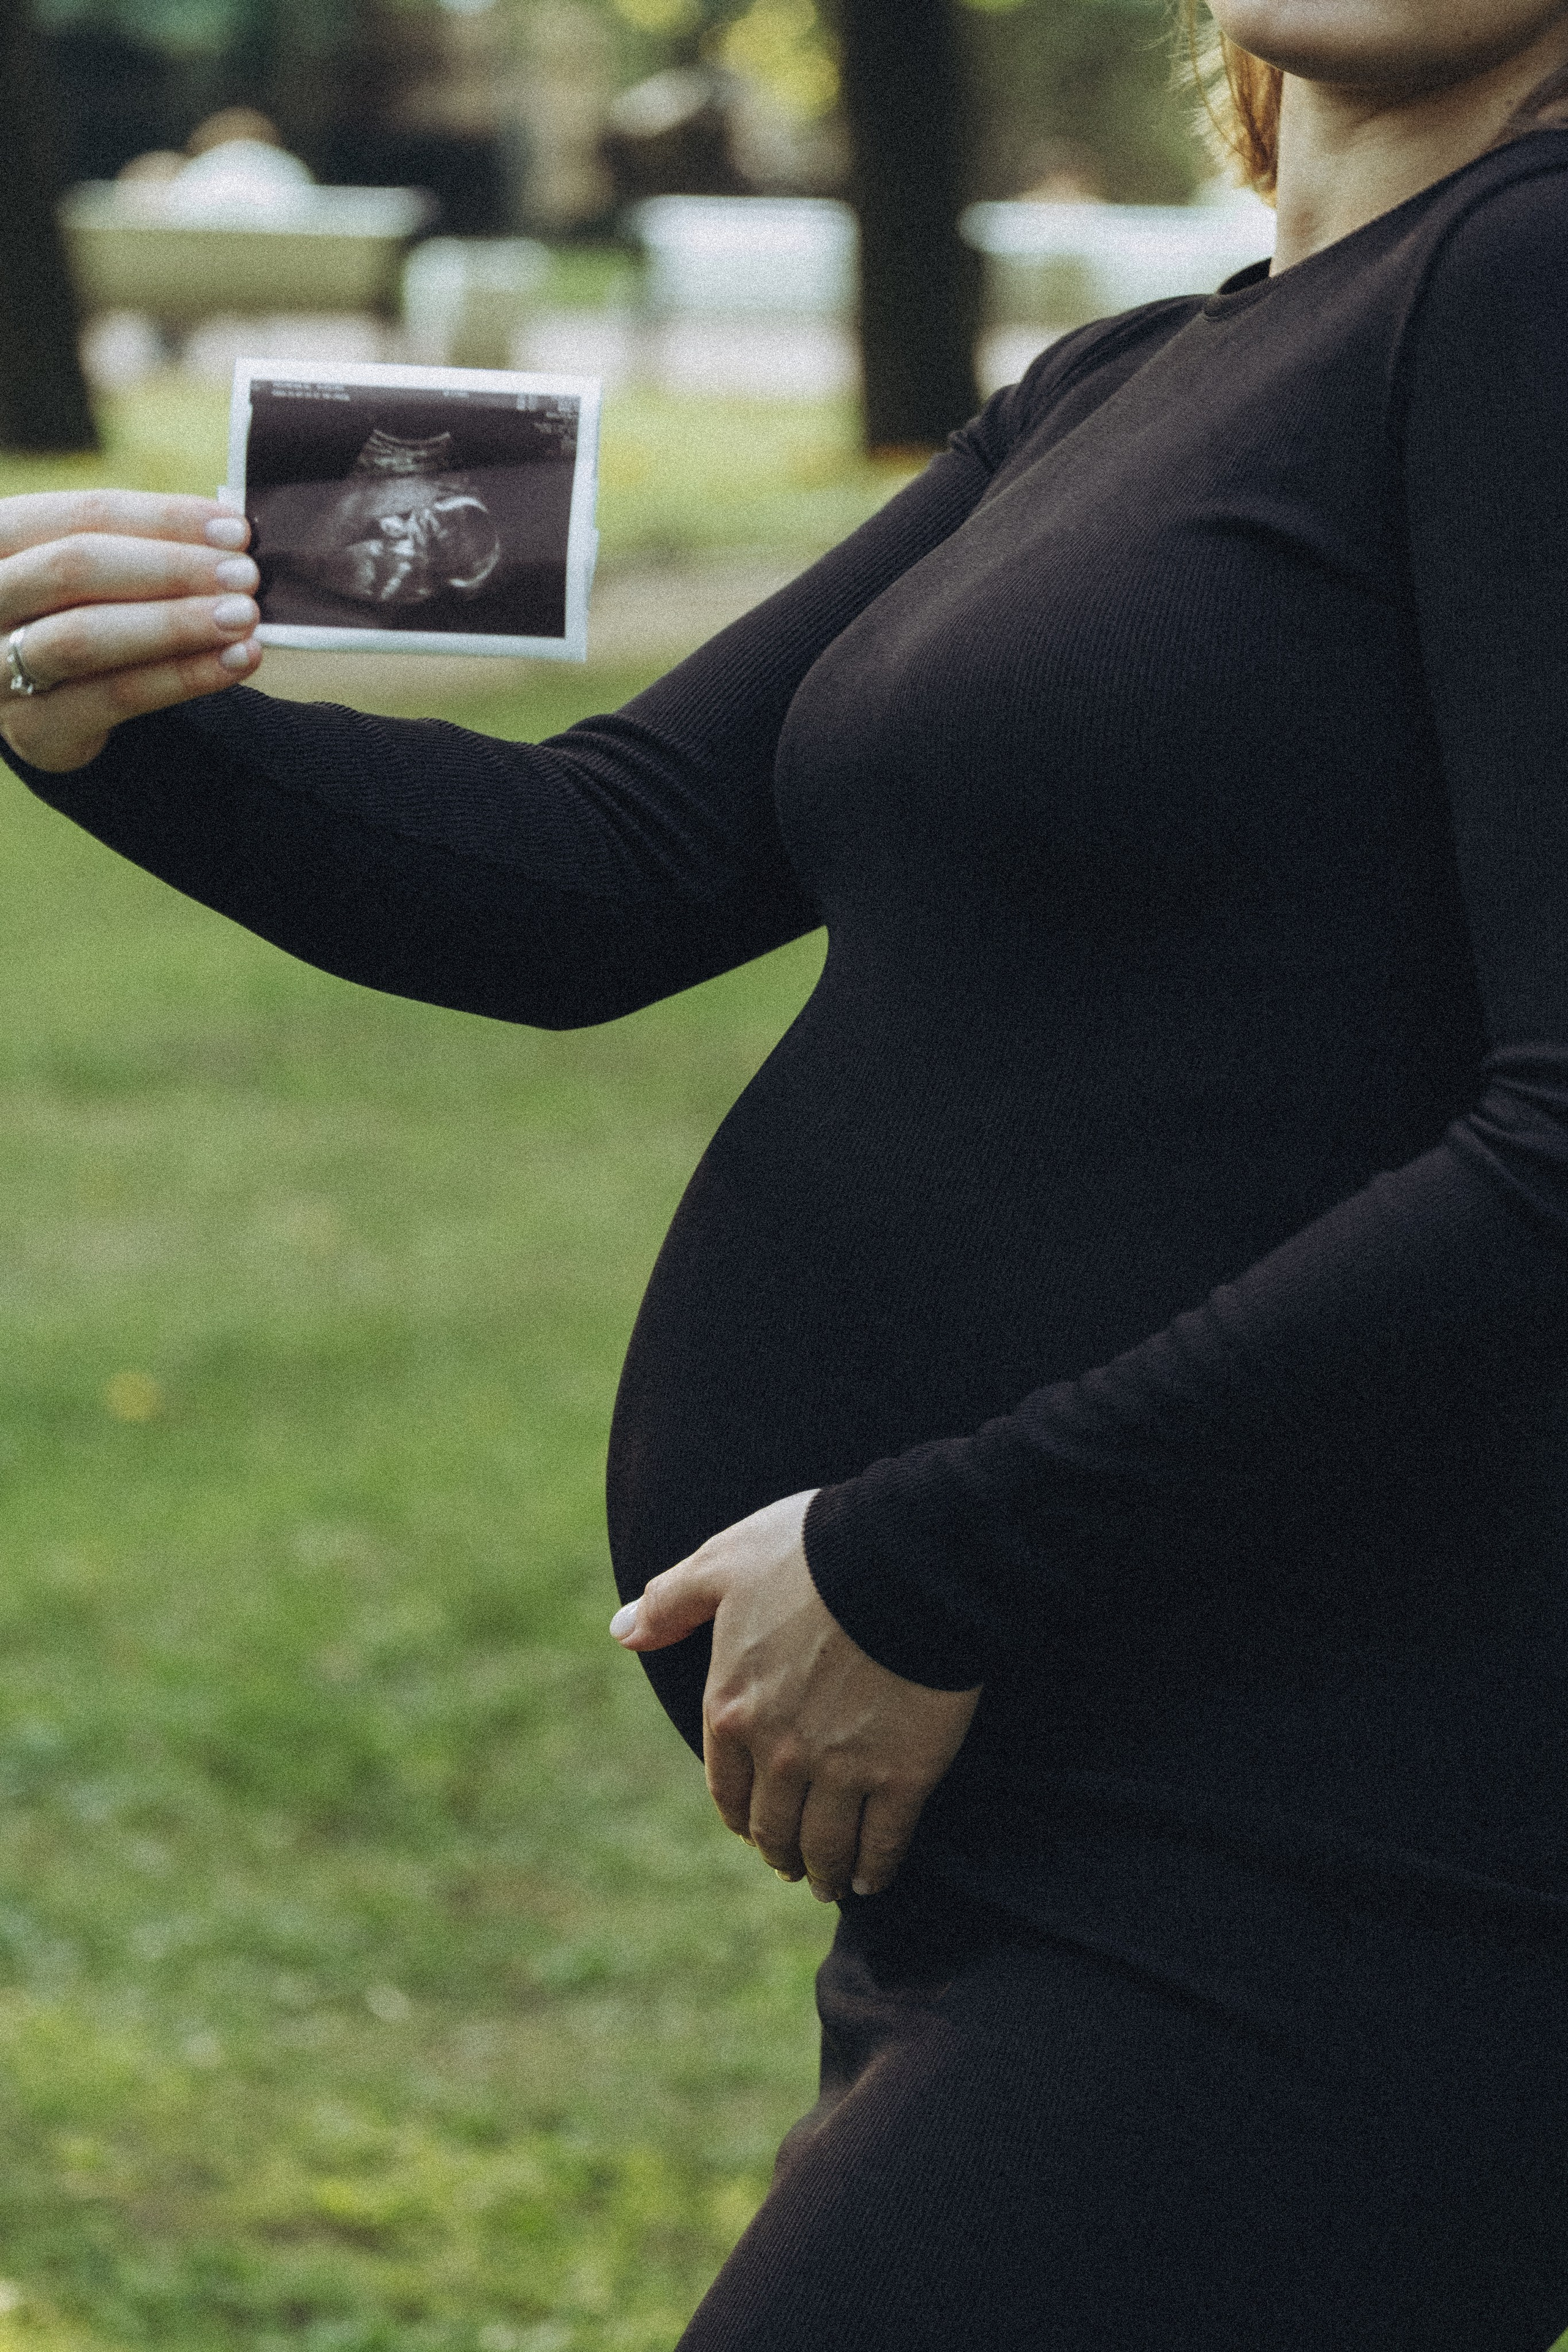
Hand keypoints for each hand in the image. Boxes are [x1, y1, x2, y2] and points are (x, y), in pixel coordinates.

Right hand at [0, 490, 263, 774]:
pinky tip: (235, 663)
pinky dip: (182, 677)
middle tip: (245, 575)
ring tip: (244, 618)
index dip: (162, 519)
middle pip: (74, 569)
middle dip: (170, 569)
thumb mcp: (92, 571)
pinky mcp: (35, 728)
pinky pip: (114, 697)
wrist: (45, 705)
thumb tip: (231, 533)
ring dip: (175, 624)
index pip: (79, 515)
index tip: (235, 529)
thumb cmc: (80, 614)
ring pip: (86, 637)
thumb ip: (142, 548)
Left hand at [612, 1491, 980, 1902]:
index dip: (740, 1814)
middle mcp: (780, 1753)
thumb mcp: (723, 1563)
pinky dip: (876, 1866)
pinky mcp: (902, 1777)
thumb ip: (671, 1601)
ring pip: (825, 1845)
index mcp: (732, 1708)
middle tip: (792, 1864)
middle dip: (781, 1852)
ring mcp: (842, 1770)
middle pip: (775, 1827)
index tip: (753, 1829)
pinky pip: (884, 1841)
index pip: (727, 1788)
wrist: (902, 1562)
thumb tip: (620, 1631)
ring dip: (824, 1871)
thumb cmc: (810, 1552)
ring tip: (830, 1881)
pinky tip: (874, 1875)